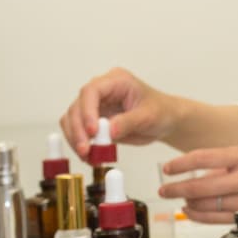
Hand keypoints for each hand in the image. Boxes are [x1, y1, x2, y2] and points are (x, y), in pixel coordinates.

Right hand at [63, 67, 181, 153]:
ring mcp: (95, 105)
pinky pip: (77, 131)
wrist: (165, 121)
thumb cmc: (161, 111)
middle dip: (78, 130)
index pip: (92, 91)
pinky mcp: (93, 120)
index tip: (92, 131)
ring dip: (75, 139)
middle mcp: (102, 91)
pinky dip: (79, 143)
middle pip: (77, 106)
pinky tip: (89, 156)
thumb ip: (128, 122)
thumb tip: (109, 131)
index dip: (87, 111)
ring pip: (72, 119)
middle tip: (85, 150)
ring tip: (87, 156)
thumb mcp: (149, 116)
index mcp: (116, 81)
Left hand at [157, 147, 237, 225]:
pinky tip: (194, 213)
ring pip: (208, 204)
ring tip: (179, 203)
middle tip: (164, 190)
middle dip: (177, 189)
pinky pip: (220, 219)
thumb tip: (200, 172)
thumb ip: (232, 165)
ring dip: (189, 205)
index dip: (180, 165)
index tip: (167, 169)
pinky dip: (202, 217)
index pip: (203, 157)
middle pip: (200, 185)